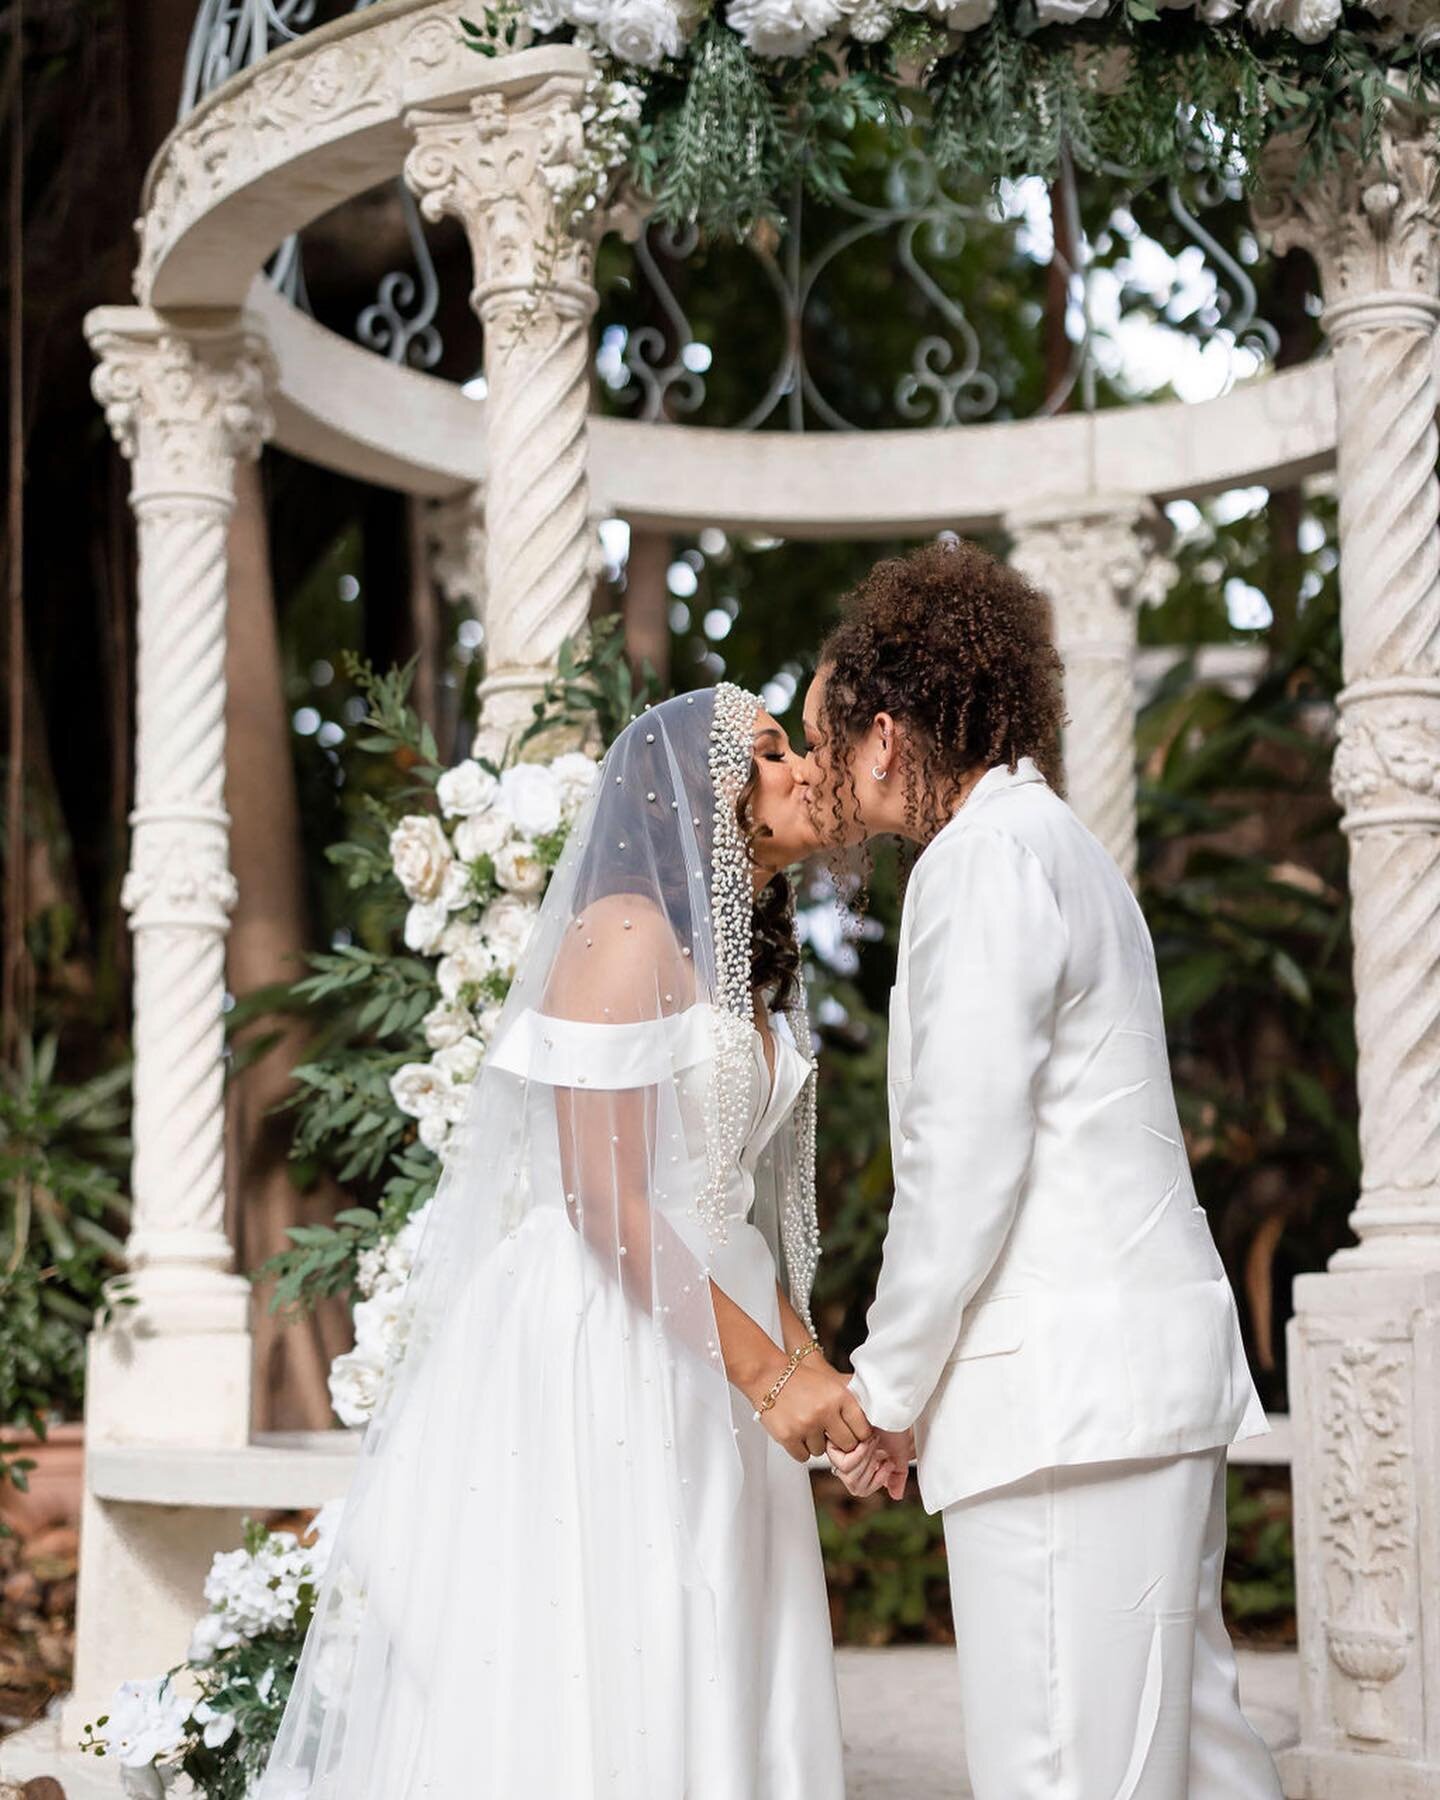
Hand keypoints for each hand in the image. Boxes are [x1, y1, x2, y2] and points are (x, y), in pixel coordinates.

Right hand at [755, 1356, 871, 1462]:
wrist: (767, 1375)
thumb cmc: (801, 1381)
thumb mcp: (830, 1386)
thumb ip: (847, 1408)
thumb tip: (865, 1438)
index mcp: (839, 1396)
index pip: (862, 1429)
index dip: (858, 1435)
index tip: (852, 1434)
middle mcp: (825, 1411)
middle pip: (846, 1445)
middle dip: (839, 1443)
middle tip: (828, 1433)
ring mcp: (806, 1425)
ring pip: (821, 1452)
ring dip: (814, 1443)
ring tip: (805, 1425)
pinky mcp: (788, 1436)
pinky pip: (803, 1457)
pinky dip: (799, 1448)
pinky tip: (795, 1432)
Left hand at [827, 1429, 912, 1500]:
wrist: (888, 1405)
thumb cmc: (893, 1423)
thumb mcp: (899, 1453)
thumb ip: (897, 1474)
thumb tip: (895, 1495)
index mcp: (861, 1463)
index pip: (860, 1489)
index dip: (876, 1481)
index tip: (887, 1463)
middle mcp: (848, 1458)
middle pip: (855, 1486)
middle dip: (871, 1469)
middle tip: (879, 1449)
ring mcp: (839, 1450)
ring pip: (849, 1477)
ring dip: (866, 1459)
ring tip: (872, 1440)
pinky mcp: (832, 1442)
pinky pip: (844, 1464)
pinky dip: (859, 1454)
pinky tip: (866, 1439)